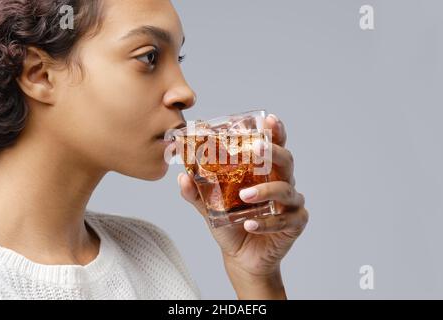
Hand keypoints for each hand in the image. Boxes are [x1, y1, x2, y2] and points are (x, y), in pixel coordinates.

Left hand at [177, 114, 307, 297]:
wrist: (241, 257)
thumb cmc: (231, 225)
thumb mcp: (211, 207)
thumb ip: (198, 192)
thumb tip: (182, 176)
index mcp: (265, 172)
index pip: (273, 147)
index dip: (275, 132)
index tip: (269, 120)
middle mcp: (282, 183)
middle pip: (286, 160)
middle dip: (273, 152)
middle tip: (257, 149)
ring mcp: (291, 203)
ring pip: (286, 189)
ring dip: (266, 190)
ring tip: (245, 195)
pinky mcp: (295, 224)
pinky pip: (285, 220)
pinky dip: (267, 222)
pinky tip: (249, 225)